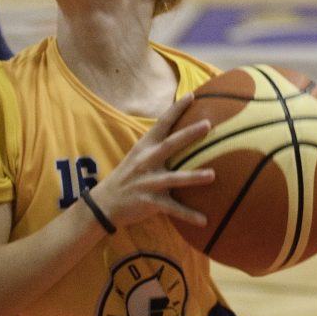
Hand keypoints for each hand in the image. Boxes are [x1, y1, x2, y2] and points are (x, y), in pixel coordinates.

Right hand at [90, 93, 215, 227]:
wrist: (103, 204)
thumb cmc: (125, 178)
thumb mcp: (137, 158)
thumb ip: (156, 148)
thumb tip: (179, 136)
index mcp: (144, 148)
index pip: (161, 124)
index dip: (176, 109)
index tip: (192, 95)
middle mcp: (146, 162)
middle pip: (170, 145)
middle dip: (189, 135)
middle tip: (208, 125)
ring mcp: (148, 182)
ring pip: (173, 178)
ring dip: (193, 177)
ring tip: (212, 175)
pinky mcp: (150, 202)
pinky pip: (172, 209)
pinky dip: (188, 215)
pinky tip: (204, 220)